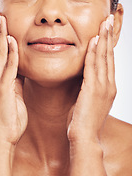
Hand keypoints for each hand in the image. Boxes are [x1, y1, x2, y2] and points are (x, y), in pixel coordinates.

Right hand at [0, 11, 27, 144]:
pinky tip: (11, 40)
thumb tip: (19, 73)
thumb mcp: (12, 99)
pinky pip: (8, 69)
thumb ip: (14, 84)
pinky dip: (9, 54)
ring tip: (0, 17)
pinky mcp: (3, 91)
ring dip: (0, 35)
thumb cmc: (8, 121)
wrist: (1, 139)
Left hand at [67, 15, 115, 142]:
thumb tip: (84, 81)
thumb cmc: (84, 122)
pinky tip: (94, 40)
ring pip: (104, 58)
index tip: (106, 33)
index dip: (108, 47)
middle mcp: (109, 86)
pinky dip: (93, 52)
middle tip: (109, 20)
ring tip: (105, 23)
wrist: (84, 137)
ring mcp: (103, 88)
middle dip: (109, 37)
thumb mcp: (89, 103)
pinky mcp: (93, 90)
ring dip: (104, 39)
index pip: (109, 63)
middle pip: (109, 57)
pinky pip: (93, 67)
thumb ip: (89, 90)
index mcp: (108, 89)